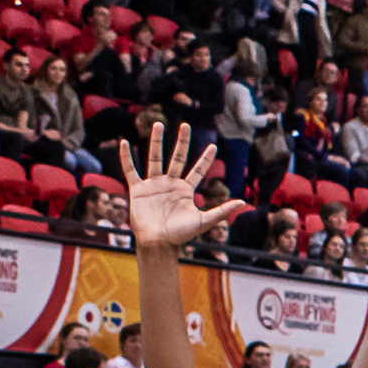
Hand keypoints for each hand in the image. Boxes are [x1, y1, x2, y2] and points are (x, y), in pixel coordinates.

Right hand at [116, 123, 240, 250]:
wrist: (158, 243)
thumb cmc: (181, 235)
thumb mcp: (204, 221)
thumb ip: (222, 210)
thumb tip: (242, 202)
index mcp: (186, 190)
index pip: (198, 170)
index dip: (205, 159)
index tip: (212, 146)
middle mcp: (171, 184)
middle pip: (177, 158)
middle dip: (182, 142)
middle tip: (186, 125)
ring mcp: (154, 185)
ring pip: (155, 158)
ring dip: (156, 142)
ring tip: (158, 124)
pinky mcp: (138, 189)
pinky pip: (131, 170)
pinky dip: (126, 157)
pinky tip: (124, 142)